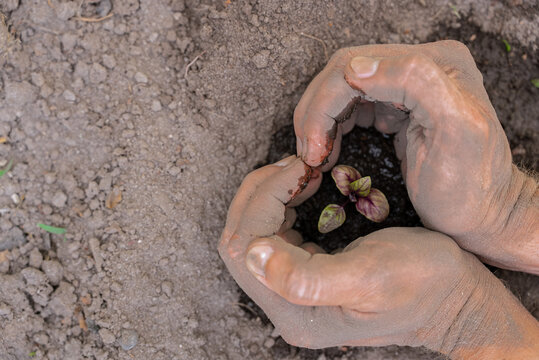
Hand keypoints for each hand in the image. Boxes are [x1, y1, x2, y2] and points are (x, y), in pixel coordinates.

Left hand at [218, 157, 538, 356]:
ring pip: (254, 233)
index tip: (300, 166)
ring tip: (302, 170)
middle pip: (242, 239)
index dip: (263, 197)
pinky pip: (274, 233)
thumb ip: (306, 276)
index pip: (246, 245)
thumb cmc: (423, 283)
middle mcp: (286, 305)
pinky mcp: (306, 275)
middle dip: (261, 192)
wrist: (454, 297)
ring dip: (269, 194)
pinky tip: (304, 186)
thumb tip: (252, 254)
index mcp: (295, 311)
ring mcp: (293, 292)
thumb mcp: (370, 276)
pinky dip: (281, 202)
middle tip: (296, 164)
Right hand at [294, 41, 537, 272]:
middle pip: (344, 73)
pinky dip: (331, 125)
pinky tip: (329, 149)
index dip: (324, 105)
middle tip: (309, 154)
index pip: (357, 67)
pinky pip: (349, 104)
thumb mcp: (457, 131)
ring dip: (319, 120)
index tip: (315, 151)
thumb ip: (416, 81)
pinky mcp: (396, 105)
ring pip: (341, 88)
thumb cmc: (470, 188)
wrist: (483, 215)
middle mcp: (420, 65)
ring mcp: (406, 85)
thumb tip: (356, 67)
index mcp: (437, 63)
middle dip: (316, 113)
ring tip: (315, 155)